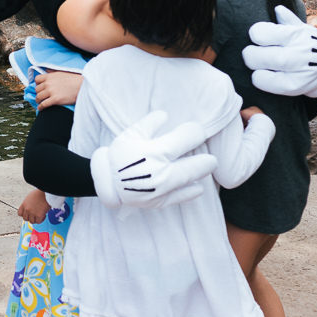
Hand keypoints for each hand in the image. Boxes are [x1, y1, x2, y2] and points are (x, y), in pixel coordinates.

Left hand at [17, 188, 49, 224]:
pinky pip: (38, 222)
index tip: (28, 214)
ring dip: (36, 219)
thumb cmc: (40, 193)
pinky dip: (41, 220)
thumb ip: (28, 204)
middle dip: (30, 217)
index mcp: (24, 204)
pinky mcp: (38, 215)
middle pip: (25, 219)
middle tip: (35, 215)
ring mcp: (32, 213)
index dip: (24, 214)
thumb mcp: (30, 197)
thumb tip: (30, 209)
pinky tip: (43, 215)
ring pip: (31, 221)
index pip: (20, 214)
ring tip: (40, 215)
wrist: (46, 193)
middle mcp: (27, 209)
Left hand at [33, 71, 81, 108]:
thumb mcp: (62, 72)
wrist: (82, 86)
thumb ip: (53, 72)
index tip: (40, 88)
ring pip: (38, 97)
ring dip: (38, 100)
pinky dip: (40, 107)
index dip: (37, 84)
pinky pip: (43, 104)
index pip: (37, 79)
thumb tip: (47, 71)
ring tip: (40, 102)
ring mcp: (51, 91)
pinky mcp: (55, 99)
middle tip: (41, 96)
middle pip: (37, 89)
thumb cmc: (74, 79)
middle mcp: (48, 83)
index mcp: (50, 76)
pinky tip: (41, 108)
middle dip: (38, 93)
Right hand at [89, 110, 216, 208]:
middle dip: (206, 160)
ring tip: (206, 168)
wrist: (103, 182)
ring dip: (200, 173)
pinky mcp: (157, 201)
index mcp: (156, 151)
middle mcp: (162, 171)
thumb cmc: (117, 155)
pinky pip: (178, 198)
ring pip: (188, 180)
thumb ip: (150, 123)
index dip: (195, 132)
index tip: (198, 131)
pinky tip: (198, 188)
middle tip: (213, 158)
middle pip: (194, 164)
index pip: (186, 139)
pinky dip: (190, 193)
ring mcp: (161, 189)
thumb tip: (165, 114)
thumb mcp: (131, 134)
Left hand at [244, 5, 316, 96]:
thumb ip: (288, 19)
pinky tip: (264, 74)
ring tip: (259, 63)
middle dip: (250, 53)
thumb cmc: (308, 44)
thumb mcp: (302, 29)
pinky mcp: (294, 87)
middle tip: (252, 53)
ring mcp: (297, 72)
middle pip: (257, 55)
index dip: (255, 33)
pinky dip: (259, 78)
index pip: (261, 33)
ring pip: (260, 71)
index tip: (258, 36)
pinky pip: (266, 84)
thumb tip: (277, 9)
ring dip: (255, 67)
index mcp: (297, 34)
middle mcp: (299, 53)